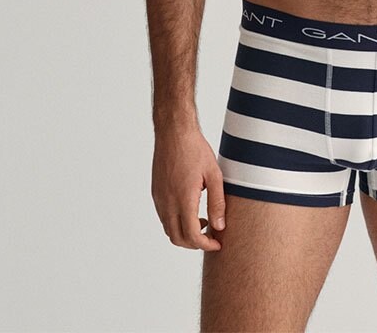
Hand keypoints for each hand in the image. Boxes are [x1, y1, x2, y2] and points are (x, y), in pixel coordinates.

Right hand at [151, 123, 225, 250]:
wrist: (173, 132)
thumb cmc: (195, 149)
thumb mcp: (214, 174)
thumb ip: (218, 202)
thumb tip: (220, 226)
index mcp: (183, 199)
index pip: (192, 236)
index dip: (206, 245)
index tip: (217, 243)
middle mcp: (168, 202)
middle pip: (178, 238)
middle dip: (195, 244)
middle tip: (211, 236)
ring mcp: (159, 198)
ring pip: (169, 229)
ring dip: (185, 234)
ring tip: (203, 222)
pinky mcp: (156, 193)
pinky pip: (164, 217)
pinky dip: (176, 222)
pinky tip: (190, 209)